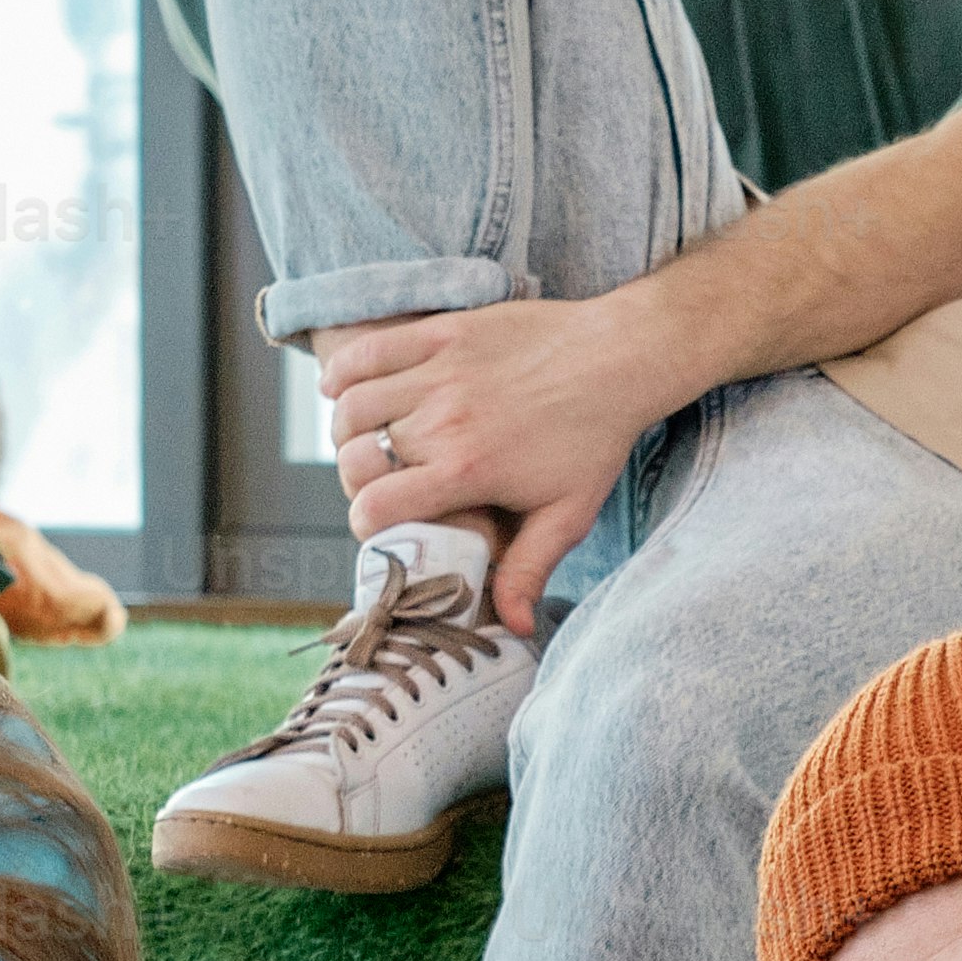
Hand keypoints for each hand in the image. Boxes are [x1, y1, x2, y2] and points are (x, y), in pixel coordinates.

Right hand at [307, 293, 683, 631]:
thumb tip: (511, 626)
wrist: (617, 358)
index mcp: (466, 470)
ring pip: (351, 406)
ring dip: (346, 429)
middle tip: (376, 481)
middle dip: (357, 478)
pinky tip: (343, 391)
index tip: (379, 522)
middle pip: (356, 458)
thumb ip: (529, 569)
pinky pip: (368, 354)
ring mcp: (438, 373)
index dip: (365, 522)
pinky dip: (343, 373)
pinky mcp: (441, 334)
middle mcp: (442, 421)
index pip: (375, 506)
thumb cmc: (595, 439)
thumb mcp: (567, 514)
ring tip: (364, 440)